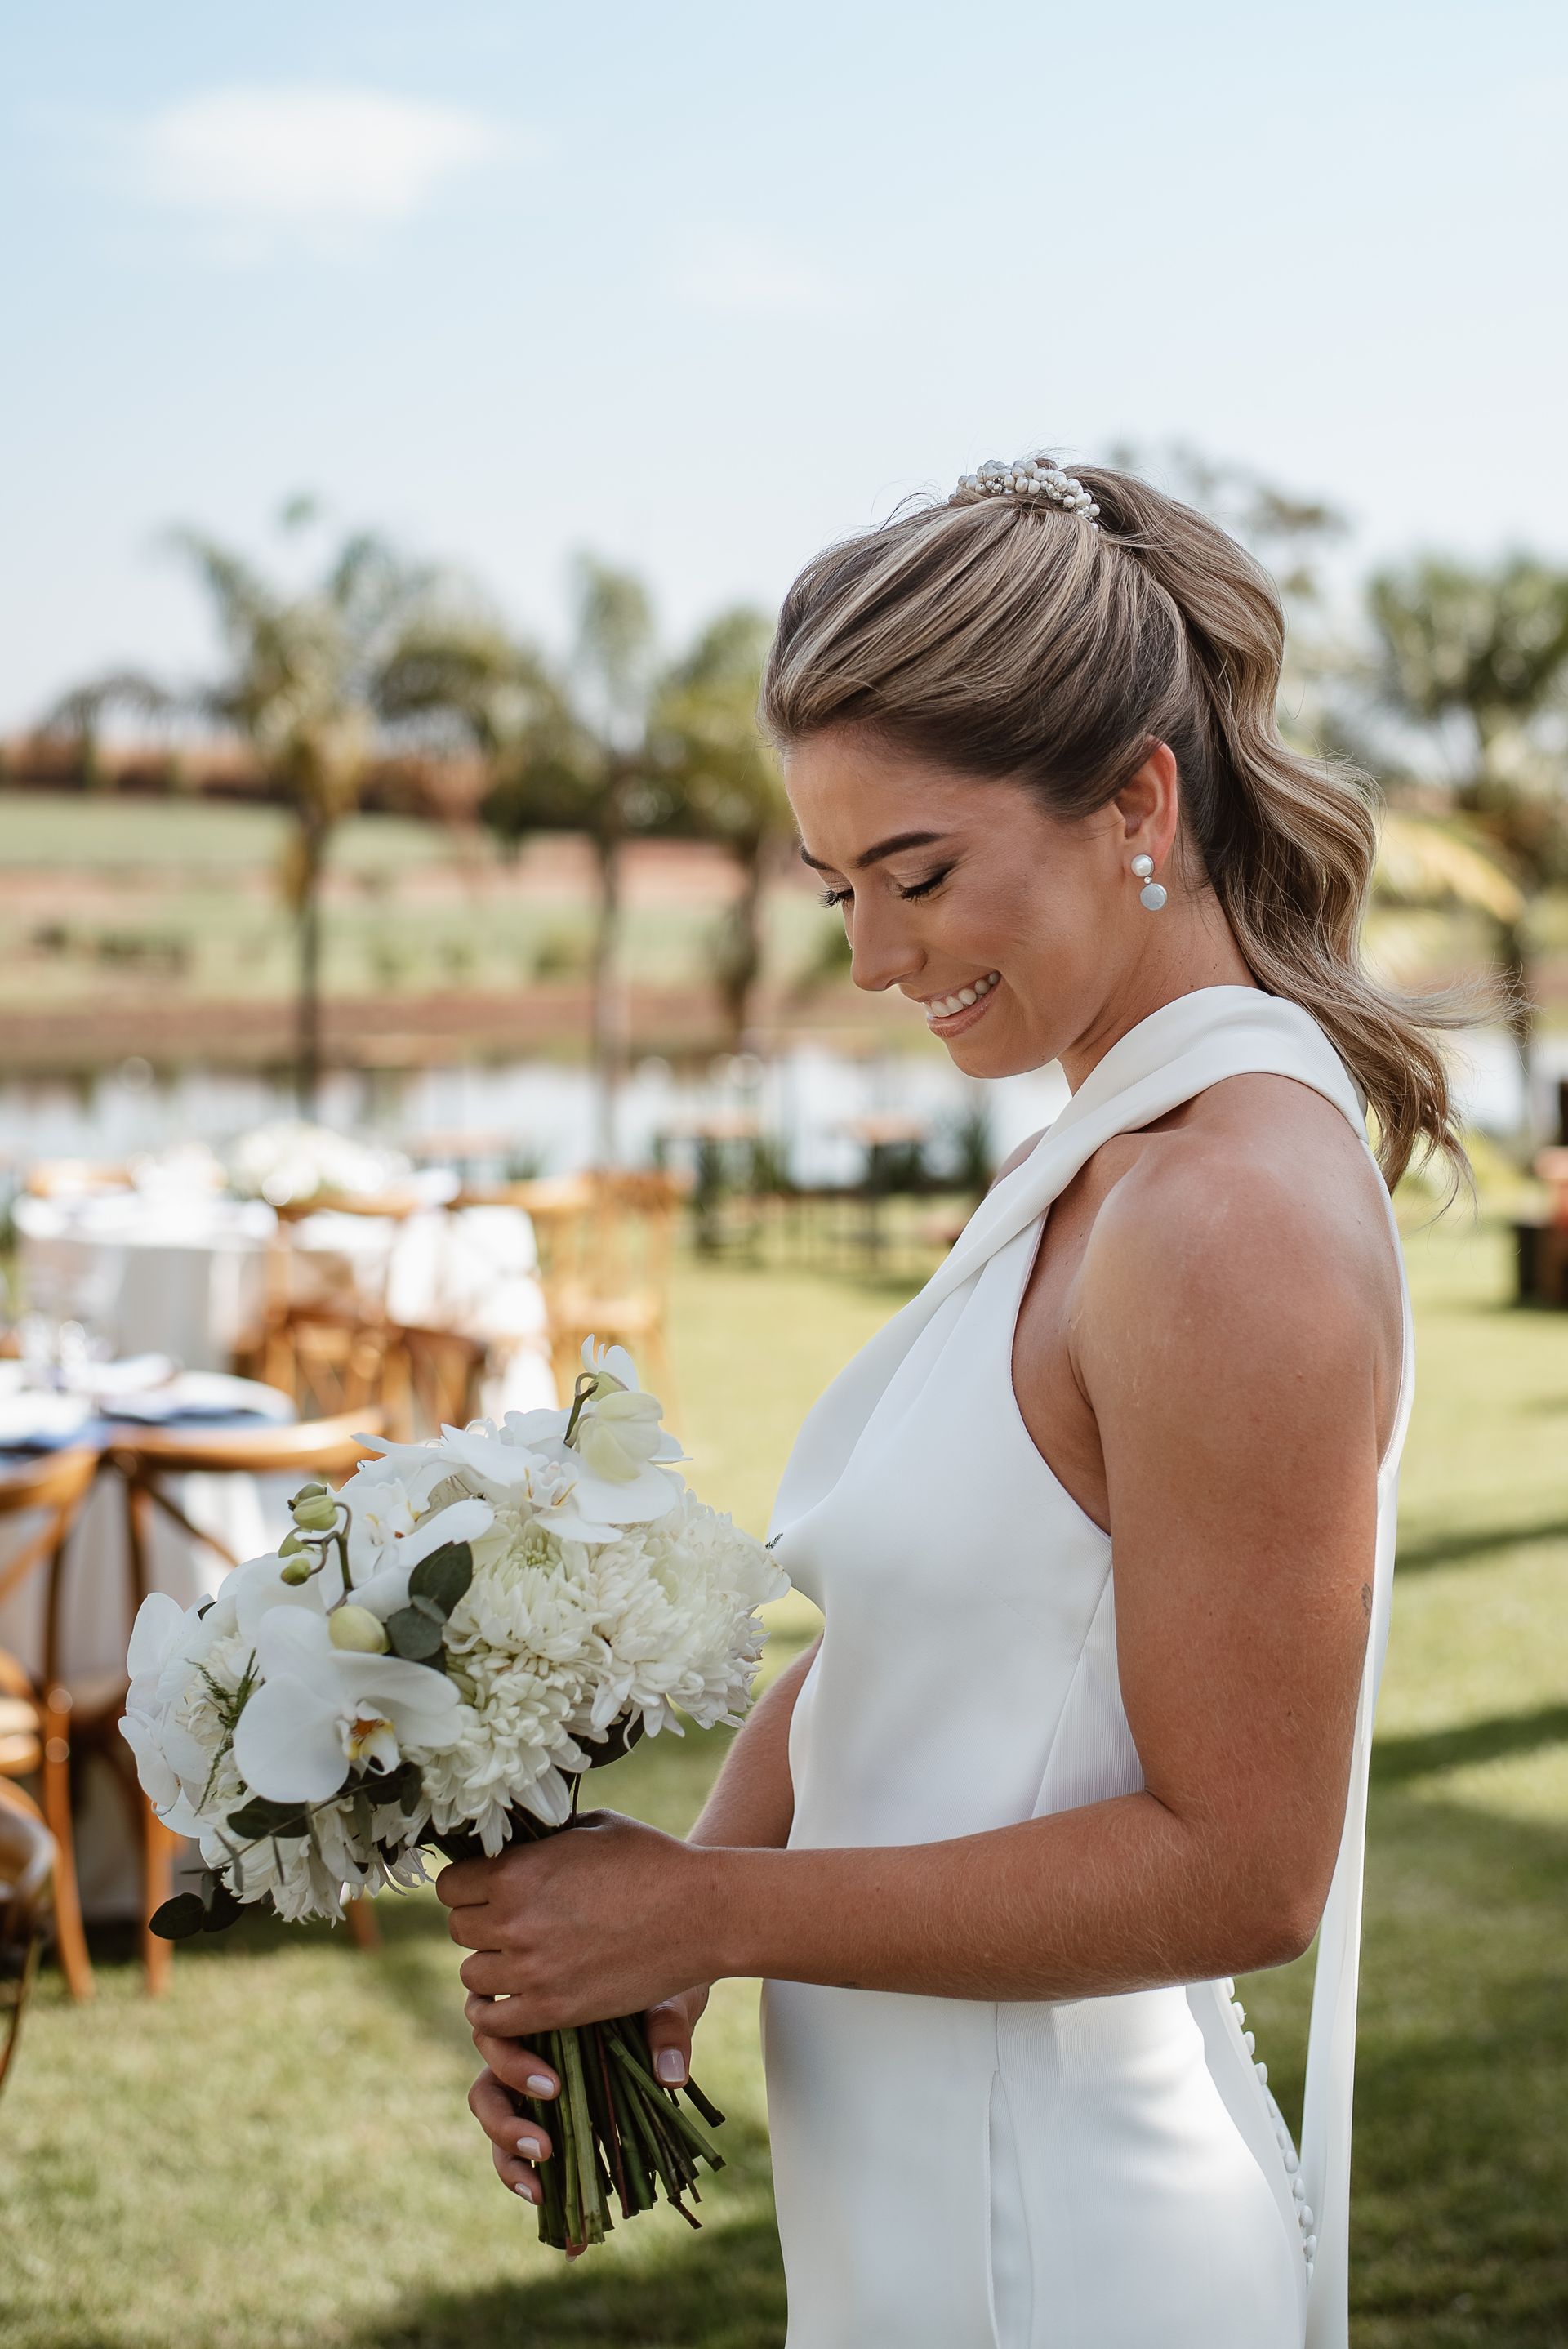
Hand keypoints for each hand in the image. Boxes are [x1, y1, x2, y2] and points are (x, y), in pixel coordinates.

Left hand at [438, 1809, 724, 2037]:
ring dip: (492, 1964)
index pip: (450, 1885)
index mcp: (516, 1871)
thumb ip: (540, 1838)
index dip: (468, 1885)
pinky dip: (498, 2010)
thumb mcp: (590, 1827)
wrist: (700, 1913)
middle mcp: (514, 1920)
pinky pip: (492, 2019)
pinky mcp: (553, 2009)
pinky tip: (519, 1994)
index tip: (488, 1888)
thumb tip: (512, 1839)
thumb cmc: (650, 1859)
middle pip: (458, 1930)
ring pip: (473, 1974)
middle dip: (480, 1923)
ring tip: (522, 1956)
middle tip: (511, 1921)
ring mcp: (531, 1969)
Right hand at [466, 1982, 711, 2234]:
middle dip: (506, 2126)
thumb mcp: (665, 2001)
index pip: (497, 2040)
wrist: (671, 1996)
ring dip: (511, 2166)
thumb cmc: (657, 1991)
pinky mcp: (560, 2127)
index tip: (555, 2088)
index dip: (515, 2068)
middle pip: (487, 2094)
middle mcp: (526, 2057)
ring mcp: (537, 2095)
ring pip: (500, 2131)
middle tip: (545, 2148)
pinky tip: (573, 2242)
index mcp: (538, 2018)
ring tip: (541, 2192)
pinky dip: (550, 2203)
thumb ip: (667, 2028)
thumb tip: (670, 2076)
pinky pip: (538, 2166)